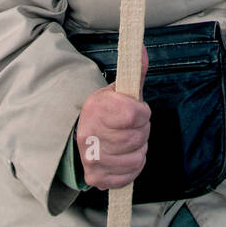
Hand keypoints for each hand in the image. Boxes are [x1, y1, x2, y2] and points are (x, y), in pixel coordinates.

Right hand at [75, 44, 149, 189]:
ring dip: (139, 150)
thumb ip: (134, 72)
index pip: (134, 114)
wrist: (81, 136)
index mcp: (95, 108)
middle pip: (137, 138)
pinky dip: (132, 168)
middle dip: (142, 132)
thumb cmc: (107, 112)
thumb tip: (141, 48)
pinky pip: (130, 176)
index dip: (143, 113)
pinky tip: (123, 157)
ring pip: (137, 158)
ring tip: (128, 142)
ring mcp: (91, 159)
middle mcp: (89, 135)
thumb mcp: (118, 90)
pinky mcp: (95, 178)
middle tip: (132, 128)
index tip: (138, 111)